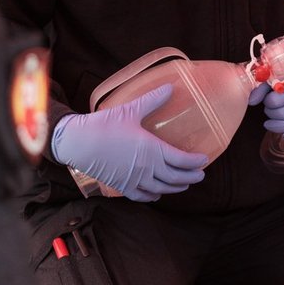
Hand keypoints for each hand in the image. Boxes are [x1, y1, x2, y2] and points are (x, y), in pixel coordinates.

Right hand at [52, 85, 206, 201]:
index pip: (181, 160)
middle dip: (191, 177)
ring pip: (162, 189)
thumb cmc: (105, 125)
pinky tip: (157, 194)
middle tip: (200, 175)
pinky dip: (153, 196)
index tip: (204, 160)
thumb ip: (152, 100)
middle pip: (175, 178)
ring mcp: (134, 179)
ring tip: (184, 185)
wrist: (79, 142)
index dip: (195, 162)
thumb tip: (170, 87)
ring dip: (176, 188)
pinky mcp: (122, 186)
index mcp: (152, 150)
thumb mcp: (131, 110)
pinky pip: (142, 196)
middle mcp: (147, 168)